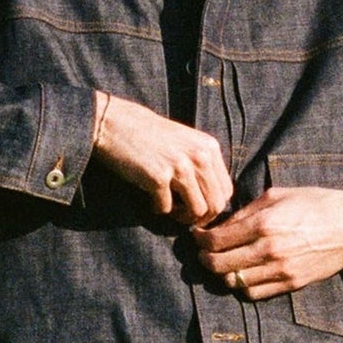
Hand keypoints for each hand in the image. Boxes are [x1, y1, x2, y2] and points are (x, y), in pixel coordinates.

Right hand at [91, 92, 233, 223]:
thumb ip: (203, 165)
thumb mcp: (187, 143)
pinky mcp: (159, 177)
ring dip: (180, 217)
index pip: (226, 192)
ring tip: (167, 207)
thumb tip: (214, 202)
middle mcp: (200, 156)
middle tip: (181, 215)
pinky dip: (157, 209)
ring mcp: (180, 166)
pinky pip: (166, 209)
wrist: (116, 124)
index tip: (195, 209)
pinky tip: (148, 198)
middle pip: (215, 206)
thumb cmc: (150, 137)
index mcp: (210, 148)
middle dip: (198, 218)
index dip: (212, 208)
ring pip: (196, 212)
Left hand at [194, 186, 342, 297]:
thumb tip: (220, 226)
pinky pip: (253, 293)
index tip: (196, 234)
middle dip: (204, 257)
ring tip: (222, 262)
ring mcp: (280, 271)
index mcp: (263, 224)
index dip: (199, 238)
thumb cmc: (315, 203)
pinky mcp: (290, 284)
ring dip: (222, 274)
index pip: (216, 239)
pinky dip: (241, 286)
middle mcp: (268, 250)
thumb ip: (246, 212)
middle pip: (218, 264)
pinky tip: (241, 274)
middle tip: (203, 251)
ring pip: (233, 282)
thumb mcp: (278, 195)